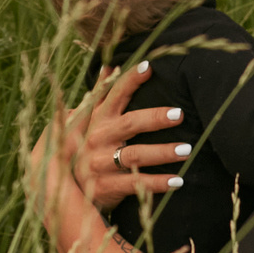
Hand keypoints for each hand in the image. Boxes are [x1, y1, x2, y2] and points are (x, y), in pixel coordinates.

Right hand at [31, 61, 188, 211]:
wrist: (67, 188)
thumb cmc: (86, 147)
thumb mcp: (87, 121)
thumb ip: (99, 94)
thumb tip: (107, 65)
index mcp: (98, 120)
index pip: (115, 95)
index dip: (130, 80)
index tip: (149, 68)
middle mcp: (97, 139)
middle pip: (129, 124)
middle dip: (154, 118)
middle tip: (180, 114)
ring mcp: (100, 163)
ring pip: (134, 155)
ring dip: (162, 152)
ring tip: (186, 149)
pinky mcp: (106, 186)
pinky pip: (135, 183)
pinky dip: (157, 183)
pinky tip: (177, 180)